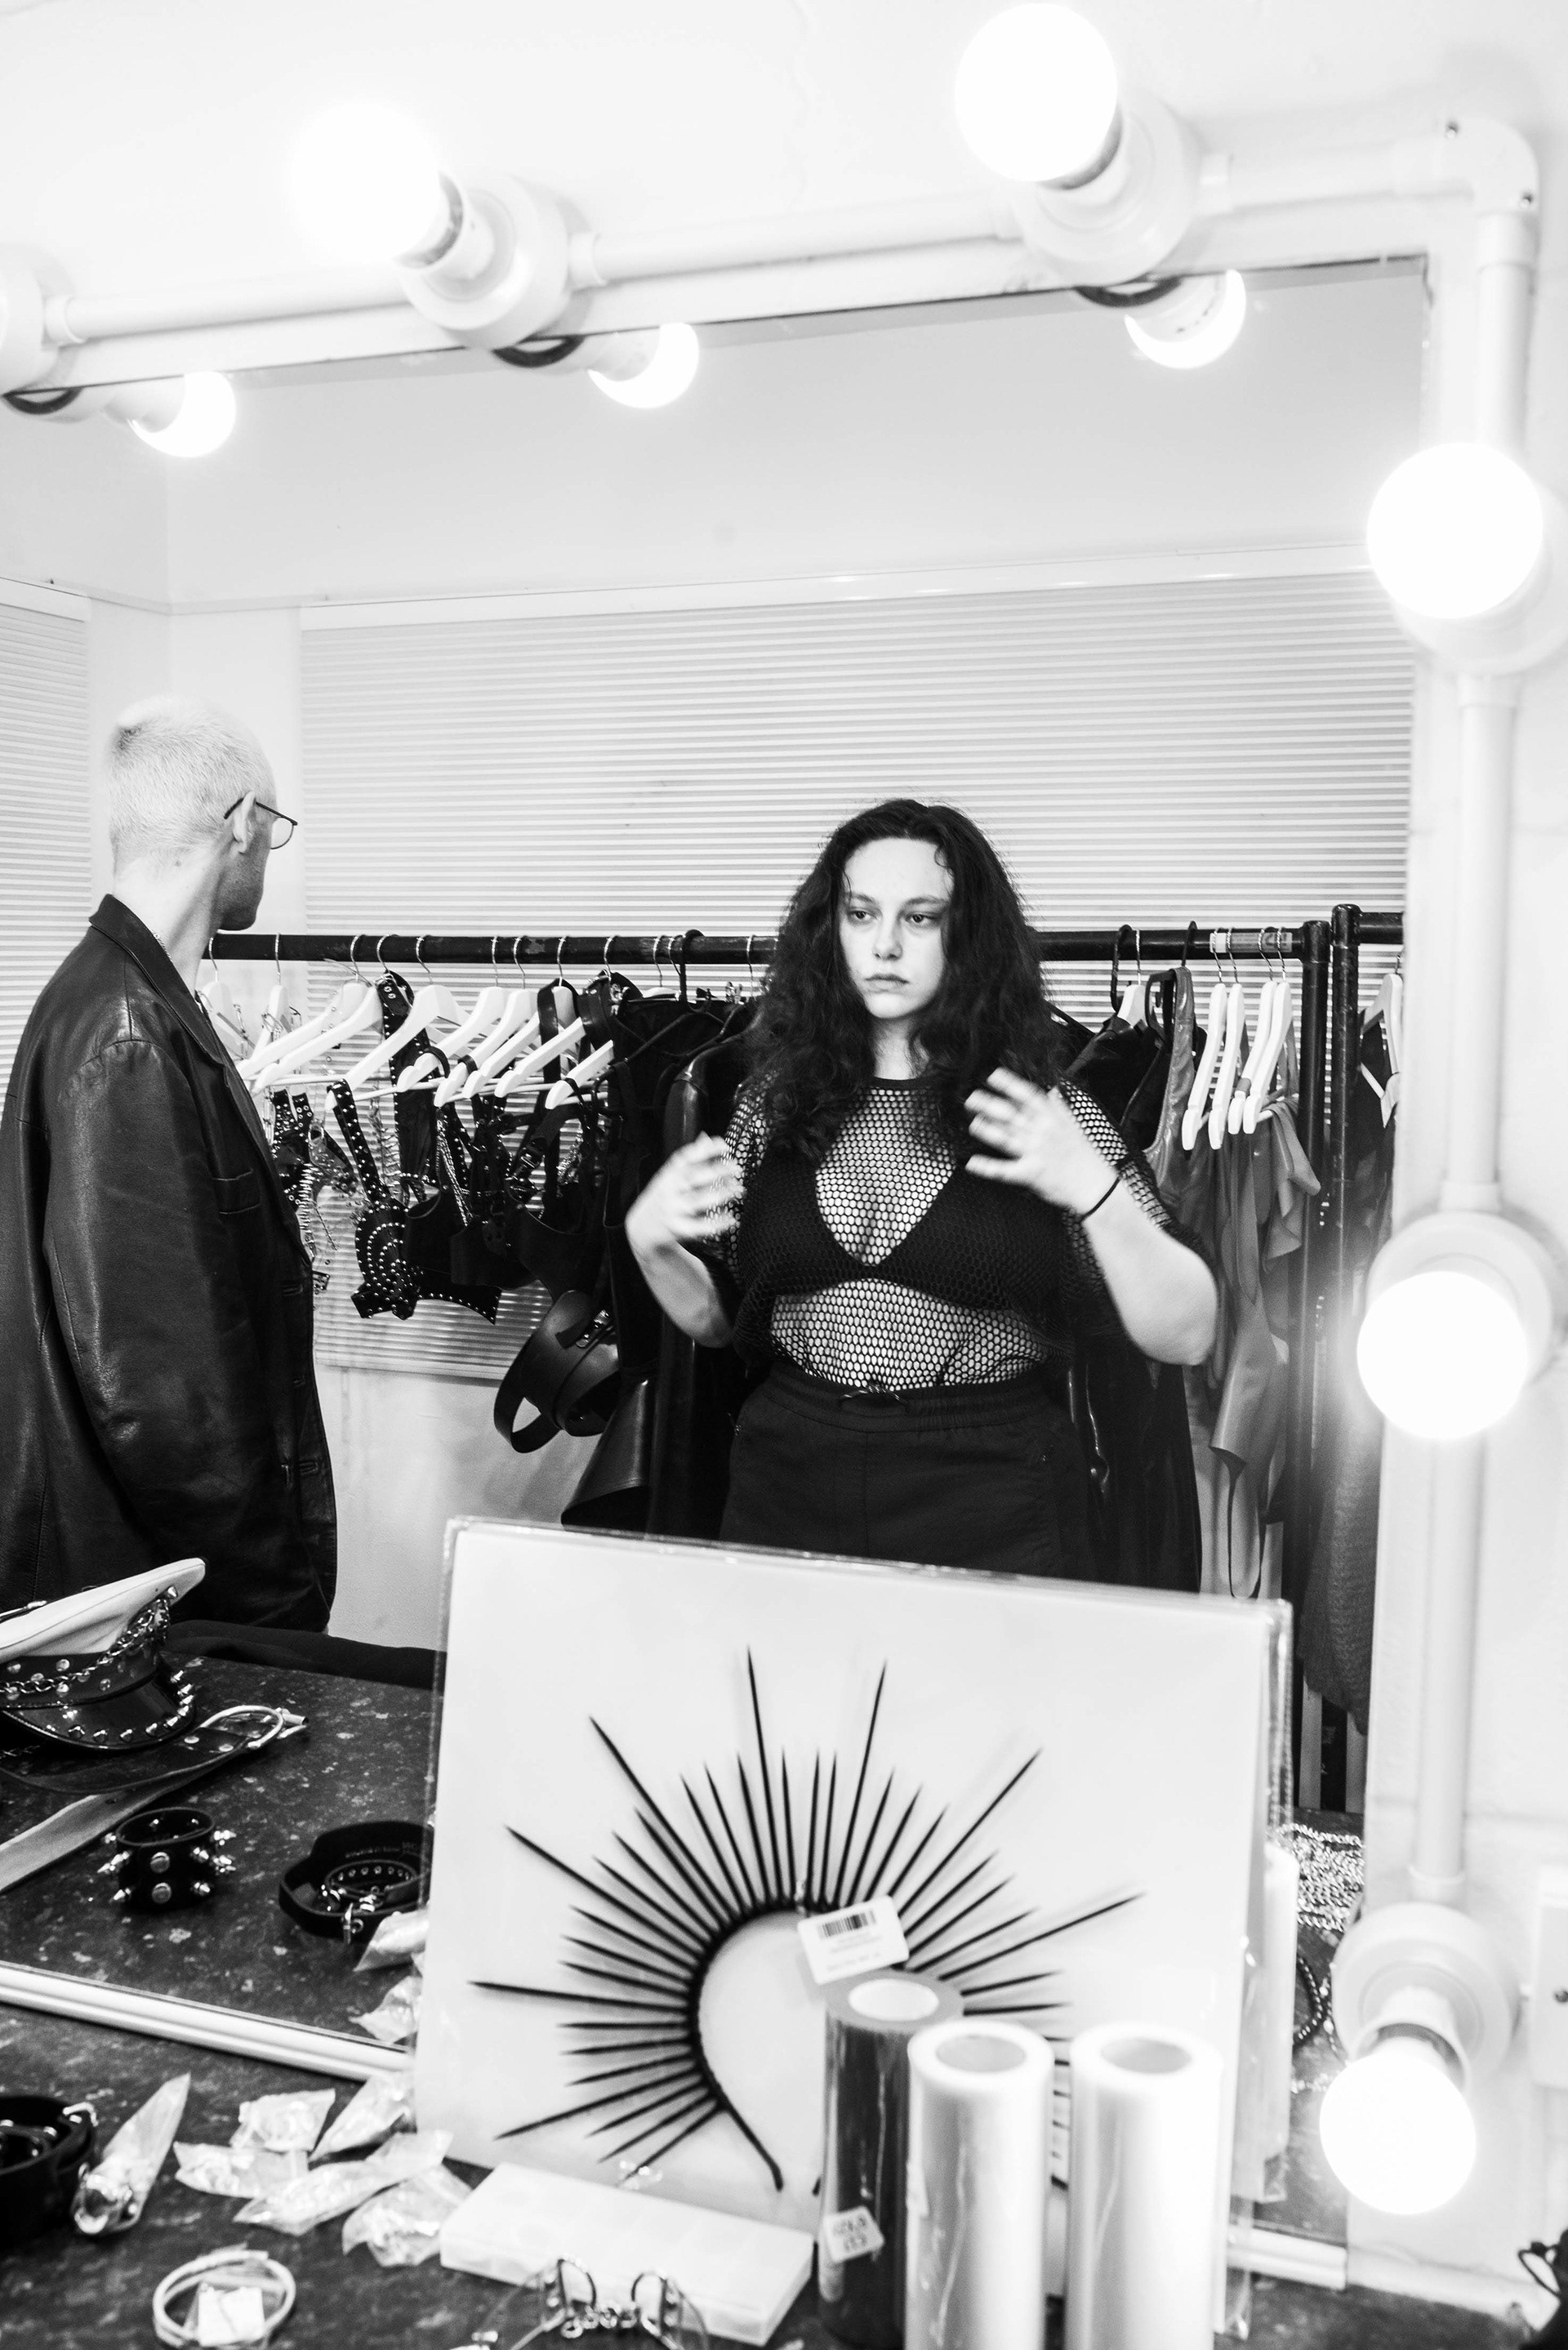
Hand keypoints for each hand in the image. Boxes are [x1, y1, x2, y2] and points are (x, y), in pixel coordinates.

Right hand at [626, 1134, 742, 1257]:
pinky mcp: (678, 1229)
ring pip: (699, 1201)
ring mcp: (673, 1210)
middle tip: (736, 1168)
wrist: (642, 1229)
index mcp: (668, 1175)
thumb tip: (706, 1138)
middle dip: (717, 1171)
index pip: (685, 1158)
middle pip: (694, 1178)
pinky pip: (700, 1227)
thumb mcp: (670, 1176)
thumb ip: (689, 1160)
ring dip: (721, 1195)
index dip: (705, 1150)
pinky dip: (717, 1223)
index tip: (724, 1145)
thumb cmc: (663, 1198)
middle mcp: (669, 1191)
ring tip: (738, 1190)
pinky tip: (731, 1218)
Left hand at [965, 1068, 1114, 1213]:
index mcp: (1053, 1119)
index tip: (993, 1076)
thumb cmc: (1085, 1155)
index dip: (1009, 1084)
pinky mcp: (1030, 1174)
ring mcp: (1035, 1153)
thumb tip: (1051, 1091)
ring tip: (973, 1123)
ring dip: (986, 1130)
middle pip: (1011, 1115)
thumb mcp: (1073, 1125)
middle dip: (989, 1105)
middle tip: (971, 1099)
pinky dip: (987, 1167)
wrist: (1094, 1185)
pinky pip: (1004, 1170)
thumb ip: (1058, 1107)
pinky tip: (972, 1163)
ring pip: (1005, 1138)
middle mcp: (1042, 1133)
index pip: (1028, 1096)